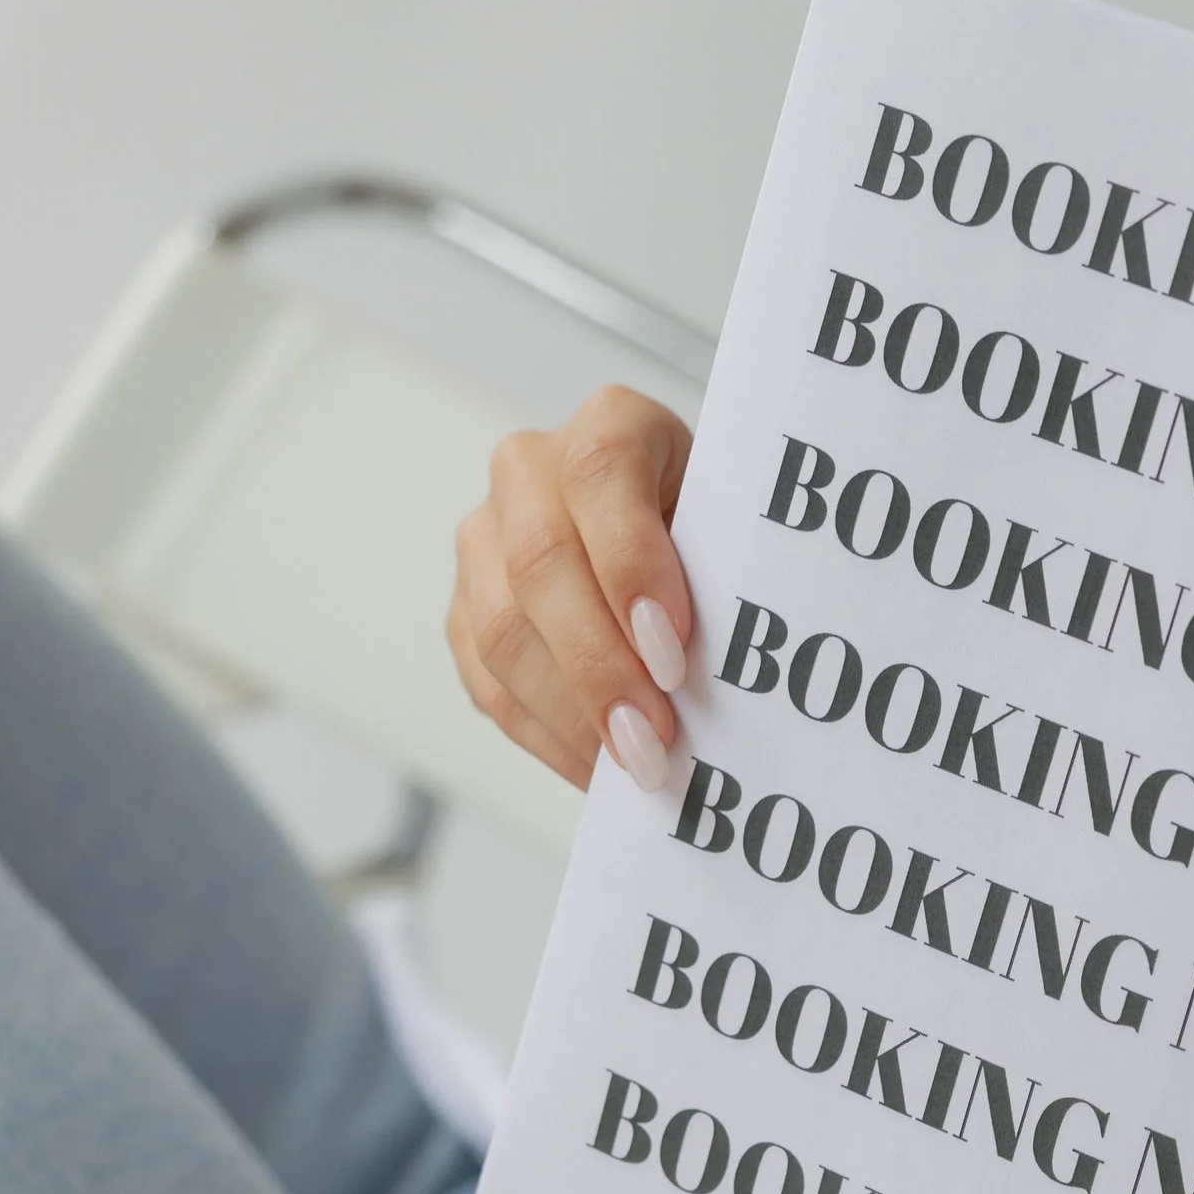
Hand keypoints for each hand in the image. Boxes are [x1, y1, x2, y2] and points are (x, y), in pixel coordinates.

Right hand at [447, 390, 695, 791]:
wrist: (661, 532)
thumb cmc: (707, 529)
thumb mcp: (728, 525)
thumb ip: (720, 570)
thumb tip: (725, 670)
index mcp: (610, 424)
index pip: (603, 475)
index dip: (633, 565)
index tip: (673, 649)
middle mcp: (530, 469)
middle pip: (541, 563)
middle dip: (600, 664)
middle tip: (652, 737)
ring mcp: (486, 537)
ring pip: (503, 629)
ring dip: (571, 711)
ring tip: (633, 763)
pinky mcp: (465, 606)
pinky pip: (487, 680)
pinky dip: (546, 734)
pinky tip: (597, 768)